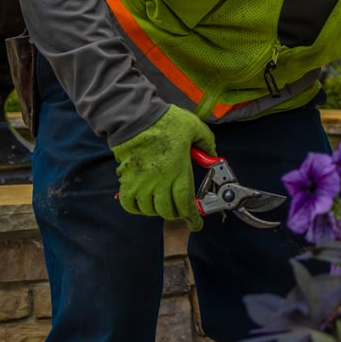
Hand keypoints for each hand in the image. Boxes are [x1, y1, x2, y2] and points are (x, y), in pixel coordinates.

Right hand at [111, 105, 216, 230]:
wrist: (137, 118)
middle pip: (168, 211)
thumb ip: (206, 143)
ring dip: (158, 211)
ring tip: (163, 204)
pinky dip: (136, 208)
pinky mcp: (127, 181)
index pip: (185, 204)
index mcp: (179, 172)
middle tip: (180, 209)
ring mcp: (142, 184)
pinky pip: (129, 204)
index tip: (196, 223)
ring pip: (150, 210)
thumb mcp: (195, 128)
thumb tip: (212, 154)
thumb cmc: (166, 122)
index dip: (192, 219)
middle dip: (177, 214)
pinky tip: (143, 203)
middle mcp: (160, 182)